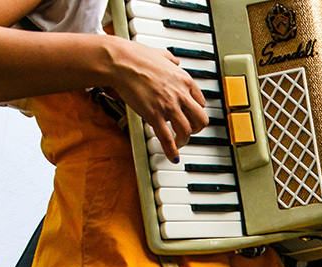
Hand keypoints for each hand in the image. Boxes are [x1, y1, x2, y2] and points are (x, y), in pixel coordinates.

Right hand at [107, 38, 206, 161]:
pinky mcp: (154, 116)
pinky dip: (171, 150)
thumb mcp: (160, 54)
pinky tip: (173, 157)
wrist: (120, 62)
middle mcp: (181, 95)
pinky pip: (167, 138)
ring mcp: (169, 107)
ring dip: (184, 139)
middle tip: (190, 130)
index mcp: (184, 80)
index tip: (191, 114)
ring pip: (187, 131)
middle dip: (196, 127)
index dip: (196, 110)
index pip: (201, 101)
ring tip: (179, 142)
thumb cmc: (135, 56)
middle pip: (200, 119)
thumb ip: (169, 58)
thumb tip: (174, 60)